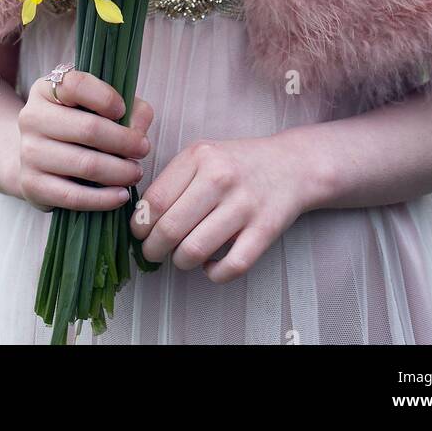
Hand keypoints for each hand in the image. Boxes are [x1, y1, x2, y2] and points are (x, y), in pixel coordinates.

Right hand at [17, 67, 153, 213]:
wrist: (36, 156)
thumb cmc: (77, 125)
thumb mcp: (99, 106)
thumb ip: (130, 108)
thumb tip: (139, 130)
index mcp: (46, 90)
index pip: (76, 85)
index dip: (106, 98)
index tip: (123, 110)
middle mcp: (32, 117)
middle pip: (88, 129)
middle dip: (125, 142)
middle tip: (143, 149)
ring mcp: (28, 152)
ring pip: (85, 164)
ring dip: (119, 172)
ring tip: (135, 172)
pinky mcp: (31, 185)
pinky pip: (73, 196)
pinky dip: (103, 199)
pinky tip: (121, 195)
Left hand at [129, 134, 312, 281]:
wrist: (291, 165)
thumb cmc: (236, 164)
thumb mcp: (203, 156)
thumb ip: (173, 181)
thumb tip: (141, 221)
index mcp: (200, 156)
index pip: (155, 201)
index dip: (140, 225)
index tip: (140, 234)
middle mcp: (221, 178)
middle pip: (170, 229)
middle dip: (153, 249)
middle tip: (153, 253)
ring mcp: (245, 205)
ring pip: (194, 251)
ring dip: (180, 262)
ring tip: (182, 256)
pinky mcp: (265, 231)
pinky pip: (230, 268)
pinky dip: (213, 274)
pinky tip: (210, 265)